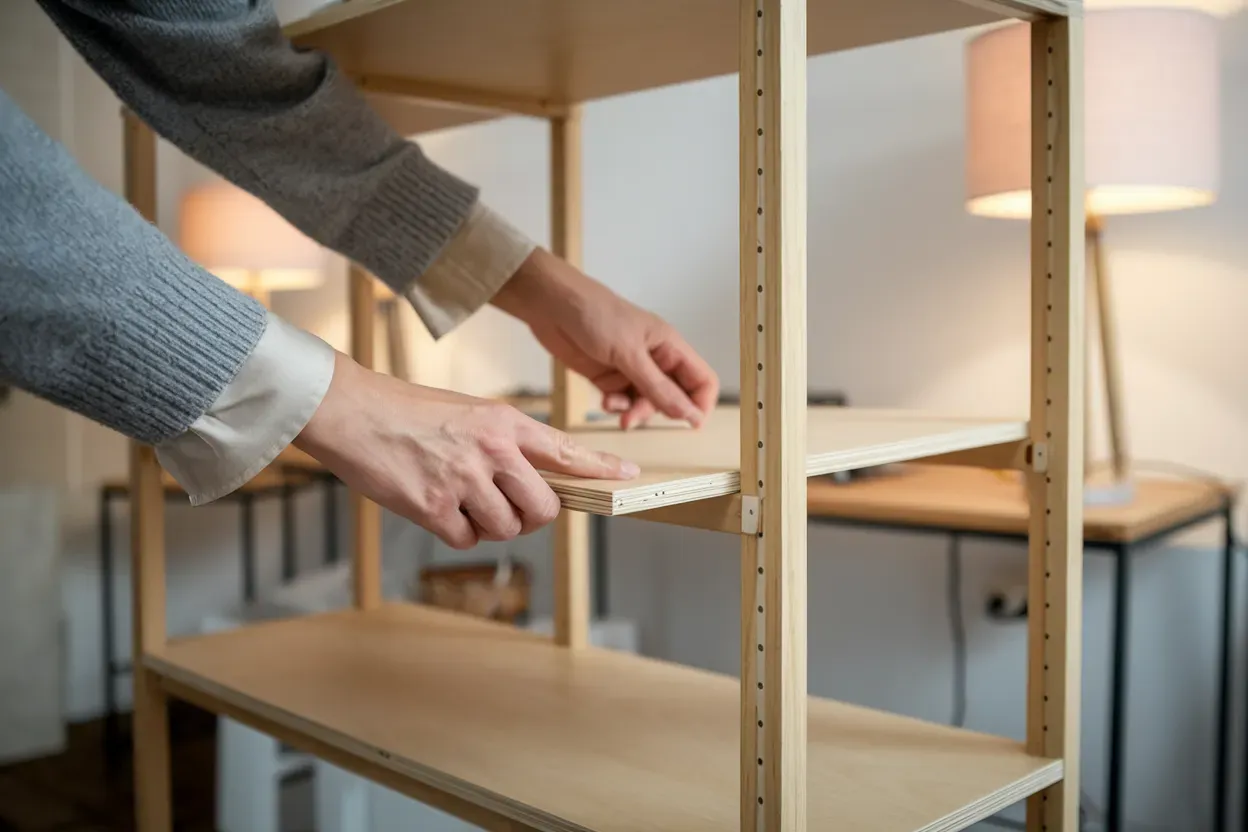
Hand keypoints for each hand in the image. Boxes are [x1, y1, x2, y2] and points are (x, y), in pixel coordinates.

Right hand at [293, 352, 638, 548]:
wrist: (352, 412)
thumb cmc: (408, 411)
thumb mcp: (470, 413)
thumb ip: (506, 443)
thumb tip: (536, 481)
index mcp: (504, 422)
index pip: (566, 450)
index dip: (601, 468)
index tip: (628, 476)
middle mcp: (492, 450)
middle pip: (543, 508)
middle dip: (531, 518)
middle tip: (510, 509)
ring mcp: (463, 480)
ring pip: (506, 528)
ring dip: (489, 524)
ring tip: (462, 499)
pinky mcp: (432, 506)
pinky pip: (465, 539)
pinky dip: (456, 532)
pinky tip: (437, 507)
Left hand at [492, 248, 718, 429]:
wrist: (550, 304)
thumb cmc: (594, 314)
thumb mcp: (629, 354)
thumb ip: (658, 388)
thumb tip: (690, 415)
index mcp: (669, 346)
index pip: (701, 379)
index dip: (700, 403)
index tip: (690, 424)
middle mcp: (654, 359)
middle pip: (673, 397)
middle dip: (658, 411)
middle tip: (635, 417)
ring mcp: (631, 369)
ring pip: (646, 404)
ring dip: (634, 412)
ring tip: (615, 410)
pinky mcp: (608, 377)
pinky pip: (622, 402)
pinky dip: (616, 407)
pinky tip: (605, 403)